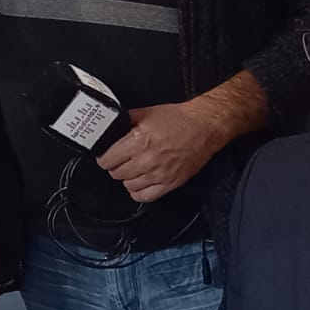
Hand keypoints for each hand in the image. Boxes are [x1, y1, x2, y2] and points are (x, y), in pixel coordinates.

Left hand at [97, 100, 224, 202]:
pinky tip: (141, 183)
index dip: (105, 157)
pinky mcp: (171, 182)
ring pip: (129, 186)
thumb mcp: (146, 113)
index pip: (108, 159)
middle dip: (116, 167)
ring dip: (128, 178)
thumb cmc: (179, 120)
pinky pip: (146, 196)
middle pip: (117, 174)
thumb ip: (126, 122)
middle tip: (121, 161)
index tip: (107, 156)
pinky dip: (139, 192)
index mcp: (139, 140)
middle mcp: (148, 159)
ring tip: (133, 170)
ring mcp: (160, 173)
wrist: (204, 127)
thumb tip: (111, 129)